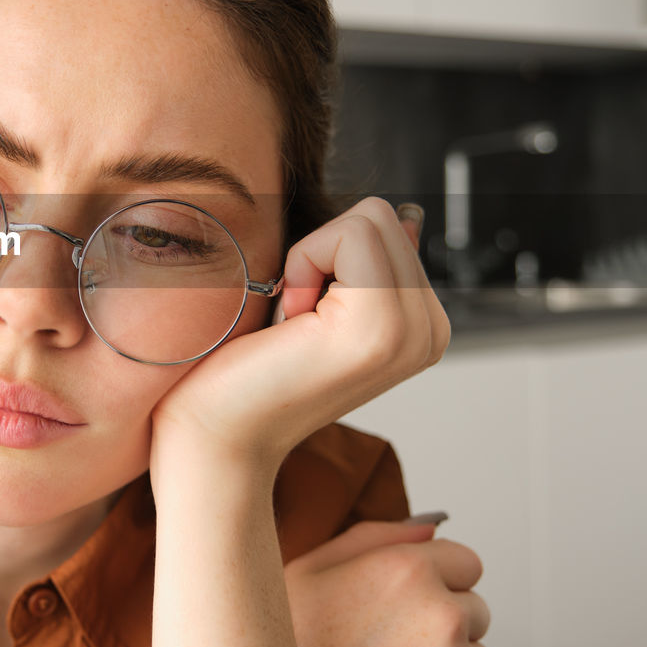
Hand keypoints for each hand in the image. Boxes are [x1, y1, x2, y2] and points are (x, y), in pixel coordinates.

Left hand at [152, 197, 449, 469]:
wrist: (216, 430)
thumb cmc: (248, 366)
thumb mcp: (319, 303)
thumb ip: (366, 264)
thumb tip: (404, 216)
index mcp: (421, 324)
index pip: (388, 225)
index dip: (326, 255)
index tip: (303, 316)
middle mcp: (430, 331)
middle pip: (380, 215)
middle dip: (322, 252)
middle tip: (295, 320)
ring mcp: (413, 332)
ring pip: (368, 219)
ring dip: (312, 258)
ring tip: (295, 324)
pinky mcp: (381, 327)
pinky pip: (350, 235)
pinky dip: (304, 263)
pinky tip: (292, 324)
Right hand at [284, 519, 492, 646]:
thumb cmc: (290, 640)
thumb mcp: (310, 571)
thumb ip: (373, 538)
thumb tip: (428, 528)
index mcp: (406, 568)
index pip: (466, 561)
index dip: (436, 580)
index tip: (405, 602)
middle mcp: (441, 611)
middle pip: (475, 608)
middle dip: (443, 622)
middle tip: (392, 642)